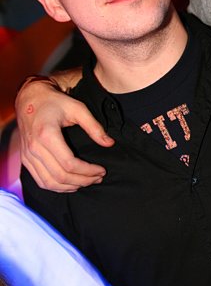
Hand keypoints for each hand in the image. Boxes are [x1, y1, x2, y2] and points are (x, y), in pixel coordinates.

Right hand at [15, 77, 113, 191]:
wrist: (29, 98)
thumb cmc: (55, 102)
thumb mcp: (77, 108)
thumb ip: (94, 127)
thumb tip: (109, 143)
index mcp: (47, 135)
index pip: (69, 164)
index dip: (88, 171)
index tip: (102, 170)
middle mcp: (35, 148)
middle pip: (61, 176)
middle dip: (83, 181)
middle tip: (99, 178)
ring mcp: (28, 155)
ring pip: (50, 183)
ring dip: (71, 187)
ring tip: (88, 182)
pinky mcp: (26, 159)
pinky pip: (41, 181)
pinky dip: (57, 187)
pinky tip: (71, 184)